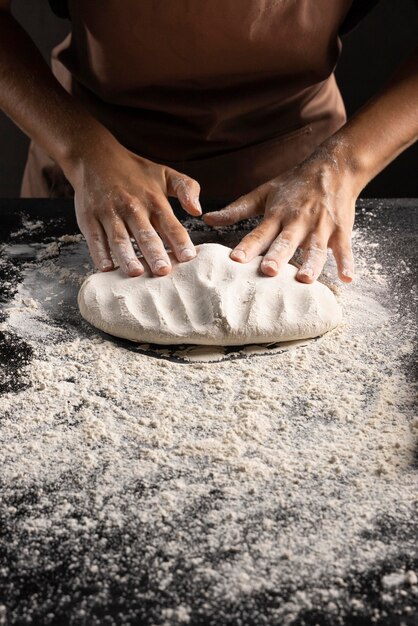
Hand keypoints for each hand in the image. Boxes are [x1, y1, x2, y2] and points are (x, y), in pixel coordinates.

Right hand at [69, 137, 201, 276]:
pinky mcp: (89, 218)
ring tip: (135, 273)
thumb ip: (187, 188)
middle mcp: (132, 207)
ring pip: (119, 238)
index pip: (170, 224)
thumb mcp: (165, 173)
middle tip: (163, 271)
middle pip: (145, 233)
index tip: (188, 257)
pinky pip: (95, 238)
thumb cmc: (135, 172)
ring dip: (127, 256)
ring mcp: (109, 213)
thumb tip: (197, 210)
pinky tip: (106, 268)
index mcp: (153, 200)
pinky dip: (99, 253)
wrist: (94, 156)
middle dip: (154, 252)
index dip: (179, 241)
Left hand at [203, 141, 357, 282]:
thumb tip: (208, 219)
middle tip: (268, 271)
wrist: (334, 167)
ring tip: (305, 280)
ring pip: (316, 248)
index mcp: (277, 214)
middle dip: (278, 256)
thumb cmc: (294, 184)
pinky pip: (344, 248)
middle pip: (286, 242)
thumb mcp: (264, 193)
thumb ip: (237, 209)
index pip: (259, 233)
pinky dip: (347, 263)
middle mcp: (298, 221)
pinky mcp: (341, 230)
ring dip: (311, 263)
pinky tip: (347, 279)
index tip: (235, 260)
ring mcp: (321, 226)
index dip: (247, 246)